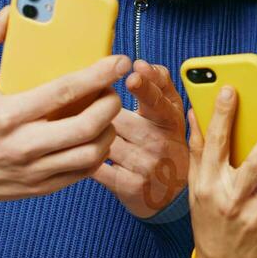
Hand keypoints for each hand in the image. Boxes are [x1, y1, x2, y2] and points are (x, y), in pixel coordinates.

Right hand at [0, 7, 129, 202]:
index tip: (118, 61)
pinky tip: (96, 136)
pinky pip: (82, 173)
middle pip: (86, 126)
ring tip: (106, 114)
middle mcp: (23, 145)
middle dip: (110, 104)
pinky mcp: (40, 187)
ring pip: (91, 154)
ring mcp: (34, 170)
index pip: (64, 91)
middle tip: (112, 90)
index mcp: (7, 114)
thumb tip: (10, 12)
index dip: (98, 74)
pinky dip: (97, 153)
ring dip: (108, 131)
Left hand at [91, 60, 189, 217]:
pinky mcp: (128, 186)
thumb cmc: (166, 142)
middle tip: (100, 116)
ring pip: (104, 140)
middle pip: (118, 118)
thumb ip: (160, 83)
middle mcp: (159, 143)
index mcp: (169, 121)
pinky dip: (86, 158)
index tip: (133, 75)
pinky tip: (86, 154)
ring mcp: (145, 166)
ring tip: (93, 135)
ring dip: (93, 136)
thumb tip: (142, 64)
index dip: (145, 86)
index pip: (157, 100)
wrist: (171, 193)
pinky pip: (96, 165)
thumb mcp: (171, 112)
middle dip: (103, 115)